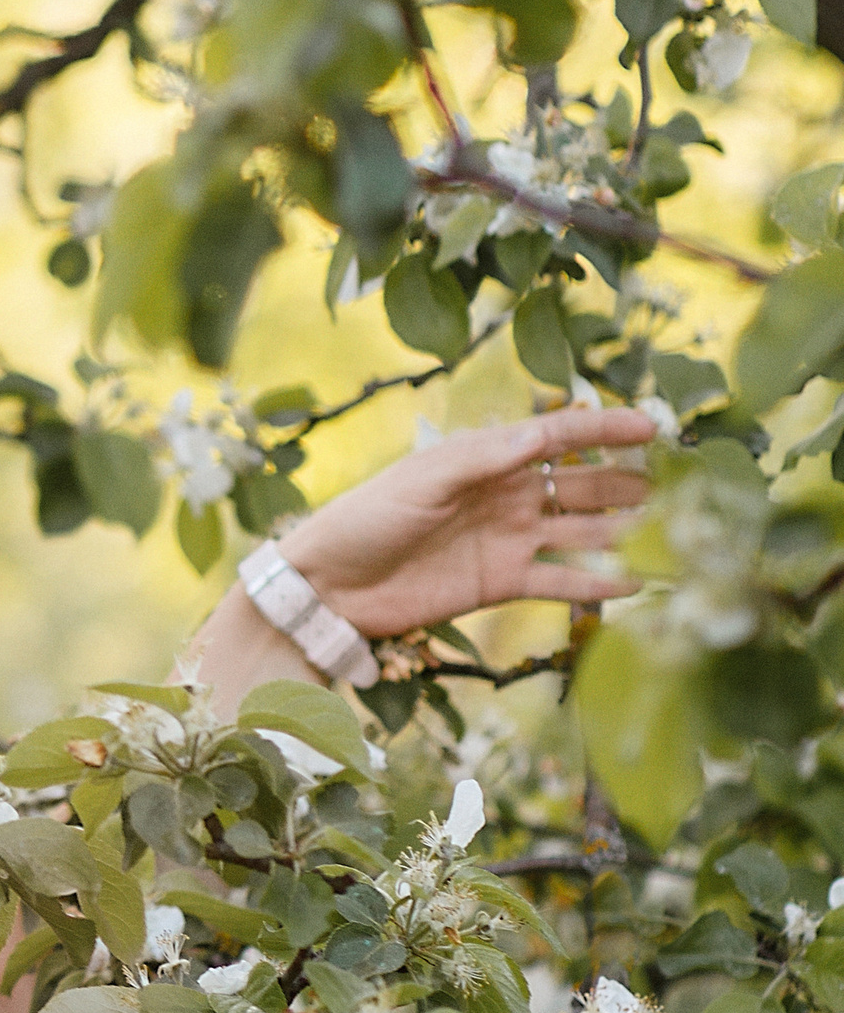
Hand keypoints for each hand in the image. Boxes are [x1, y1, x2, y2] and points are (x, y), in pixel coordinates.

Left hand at [277, 406, 655, 641]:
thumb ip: (483, 459)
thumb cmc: (366, 518)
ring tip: (673, 533)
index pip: (558, 437)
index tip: (653, 427)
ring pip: (580, 530)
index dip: (605, 429)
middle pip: (581, 483)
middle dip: (629, 481)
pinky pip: (560, 580)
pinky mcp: (501, 582)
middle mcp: (506, 494)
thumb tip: (542, 434)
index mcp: (486, 458)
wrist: (331, 585)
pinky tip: (636, 583)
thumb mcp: (422, 481)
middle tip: (681, 485)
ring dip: (624, 530)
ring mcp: (508, 539)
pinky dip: (596, 583)